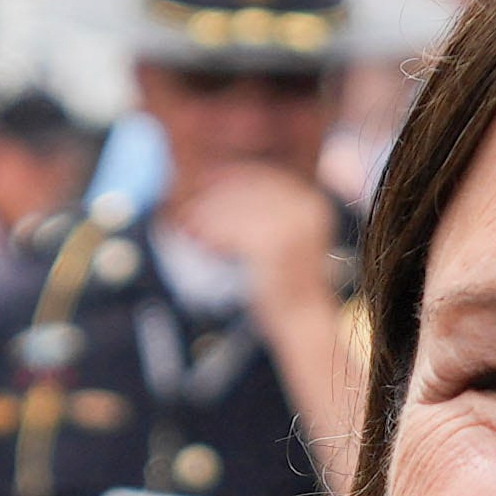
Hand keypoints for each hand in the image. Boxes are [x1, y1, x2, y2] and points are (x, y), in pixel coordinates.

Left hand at [161, 163, 338, 324]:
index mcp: (310, 201)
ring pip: (237, 210)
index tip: (200, 180)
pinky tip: (198, 242)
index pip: (263, 177)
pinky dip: (211, 234)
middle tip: (185, 206)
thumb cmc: (282, 278)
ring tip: (187, 226)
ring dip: (207, 216)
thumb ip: (259, 209)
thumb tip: (216, 179)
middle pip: (248, 191)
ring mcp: (293, 228)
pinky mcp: (275, 247)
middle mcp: (308, 210)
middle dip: (213, 198)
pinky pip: (233, 232)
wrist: (301, 318)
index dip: (228, 177)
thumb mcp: (277, 235)